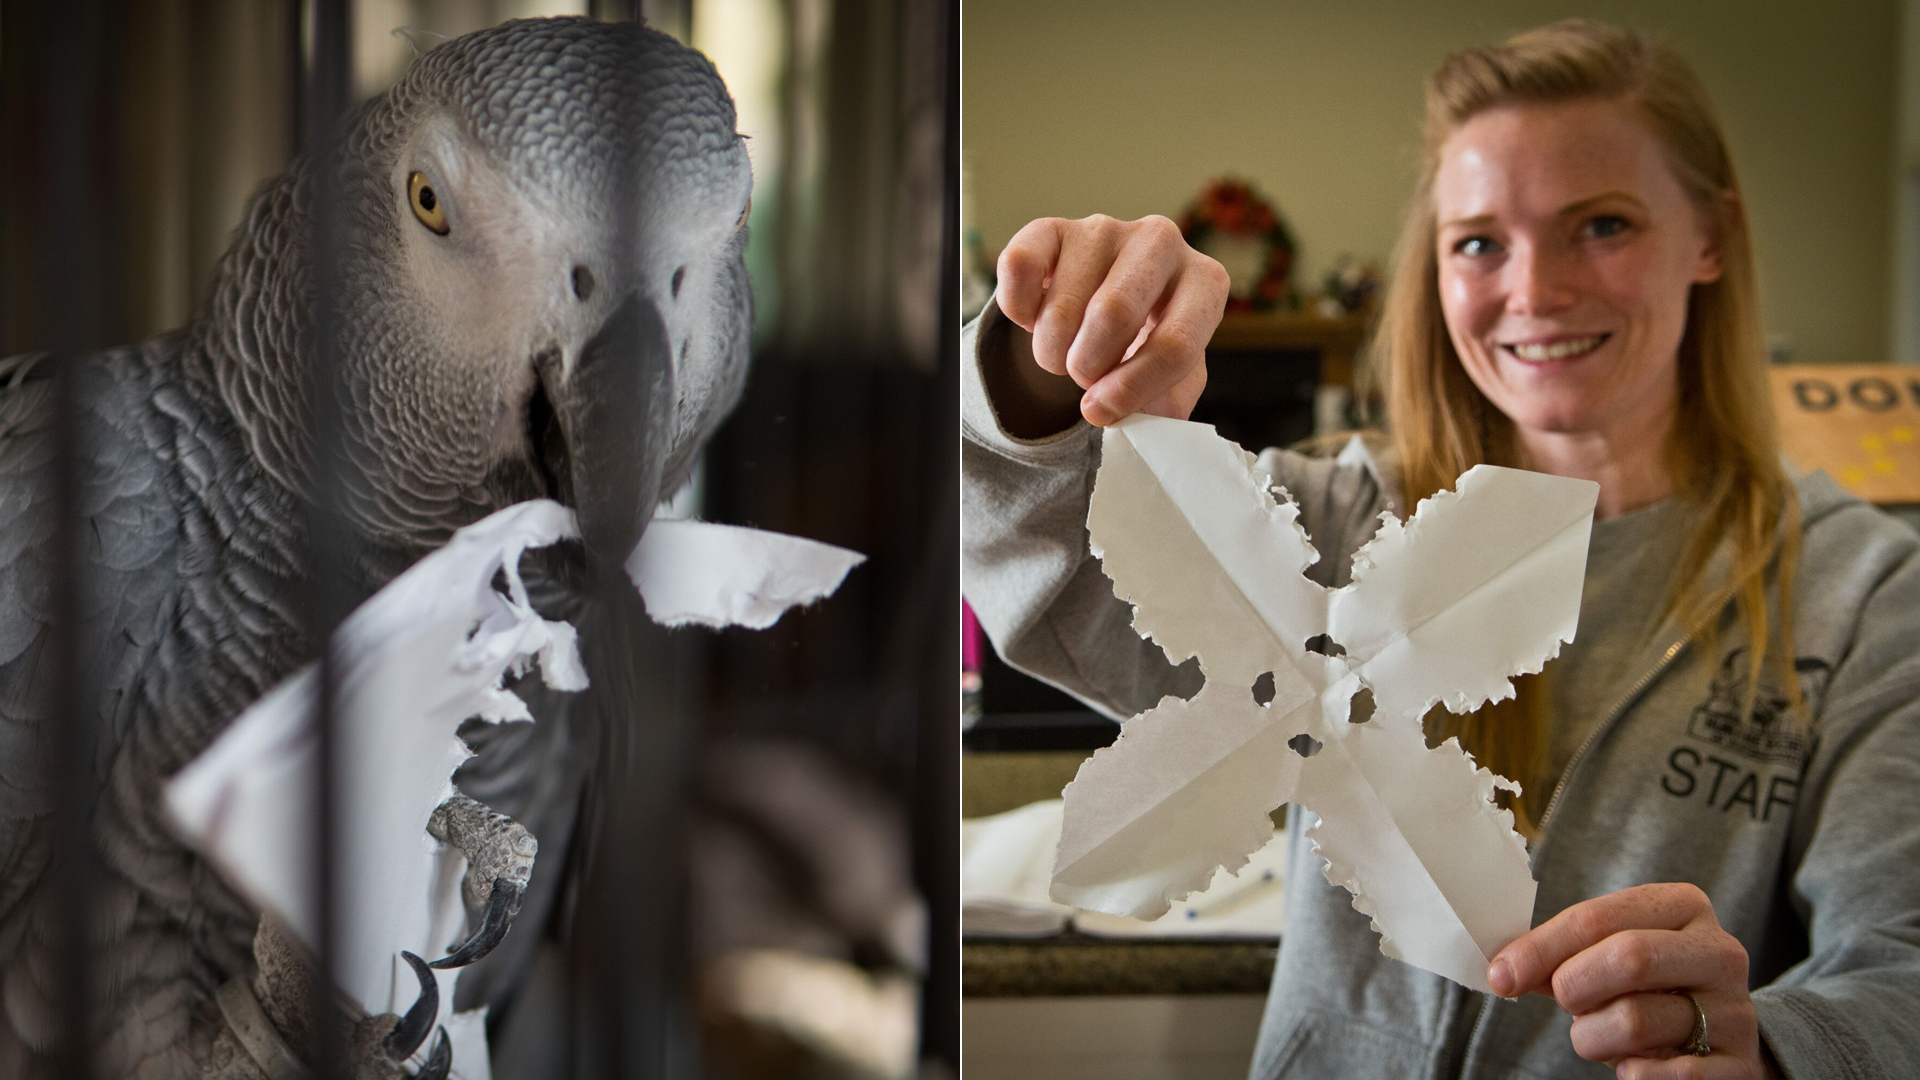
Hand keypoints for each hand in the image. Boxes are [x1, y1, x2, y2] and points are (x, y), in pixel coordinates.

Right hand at [992, 214, 1228, 430]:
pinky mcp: (1052, 227)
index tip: (1101, 412)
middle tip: (1083, 377)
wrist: (1105, 306)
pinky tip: (1034, 318)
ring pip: (1061, 306)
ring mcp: (1105, 228)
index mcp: (1206, 282)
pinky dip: (1019, 312)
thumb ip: (1165, 408)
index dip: (1131, 390)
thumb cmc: (1147, 345)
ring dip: (1050, 350)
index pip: (1175, 345)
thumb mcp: (1173, 380)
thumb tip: (1136, 423)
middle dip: (1087, 365)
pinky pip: (1018, 268)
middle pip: (1114, 314)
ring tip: (1062, 351)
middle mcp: (1162, 241)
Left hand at [1488, 883, 1777, 1078]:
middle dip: (1576, 988)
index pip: (1598, 918)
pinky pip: (1665, 1075)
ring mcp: (1736, 1010)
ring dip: (1594, 1038)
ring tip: (1603, 1036)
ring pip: (1635, 1021)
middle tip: (1567, 1004)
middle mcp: (1719, 952)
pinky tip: (1635, 1063)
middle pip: (1628, 958)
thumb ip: (1560, 957)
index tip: (1501, 976)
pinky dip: (1633, 1073)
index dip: (1540, 949)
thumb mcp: (1610, 958)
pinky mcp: (1740, 1065)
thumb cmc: (1651, 990)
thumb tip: (1501, 969)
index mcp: (1683, 907)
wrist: (1725, 1043)